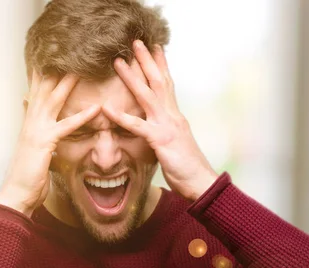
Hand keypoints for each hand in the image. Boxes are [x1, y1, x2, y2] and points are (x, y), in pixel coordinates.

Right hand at [0, 69, 100, 216]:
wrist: (17, 192)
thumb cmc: (27, 174)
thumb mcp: (31, 148)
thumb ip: (36, 131)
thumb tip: (34, 117)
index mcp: (29, 122)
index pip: (37, 91)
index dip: (44, 73)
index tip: (52, 58)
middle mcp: (31, 122)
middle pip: (44, 88)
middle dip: (55, 69)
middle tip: (69, 51)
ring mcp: (36, 130)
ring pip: (53, 100)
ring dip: (68, 83)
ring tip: (83, 68)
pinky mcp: (44, 143)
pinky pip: (65, 126)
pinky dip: (82, 117)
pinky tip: (96, 109)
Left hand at [103, 40, 218, 201]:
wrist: (200, 183)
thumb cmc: (187, 166)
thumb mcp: (176, 142)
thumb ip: (166, 129)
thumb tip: (159, 124)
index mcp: (175, 115)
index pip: (168, 84)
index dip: (161, 65)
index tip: (154, 47)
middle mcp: (172, 116)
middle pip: (159, 81)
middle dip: (147, 60)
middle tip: (136, 42)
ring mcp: (167, 126)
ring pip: (147, 96)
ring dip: (132, 78)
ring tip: (118, 63)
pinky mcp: (160, 141)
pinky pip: (138, 126)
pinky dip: (122, 117)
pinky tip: (108, 108)